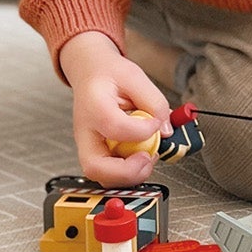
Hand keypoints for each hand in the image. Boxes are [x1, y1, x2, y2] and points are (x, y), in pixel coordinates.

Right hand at [58, 30, 172, 185]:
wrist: (90, 74)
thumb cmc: (109, 75)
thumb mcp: (136, 77)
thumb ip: (154, 103)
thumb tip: (166, 131)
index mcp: (94, 105)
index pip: (115, 126)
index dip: (142, 130)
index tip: (156, 123)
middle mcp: (85, 131)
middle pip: (96, 166)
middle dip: (128, 171)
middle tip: (149, 157)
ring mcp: (89, 146)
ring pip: (103, 176)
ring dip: (130, 174)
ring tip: (148, 155)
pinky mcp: (97, 154)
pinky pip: (111, 173)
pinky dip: (129, 172)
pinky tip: (141, 155)